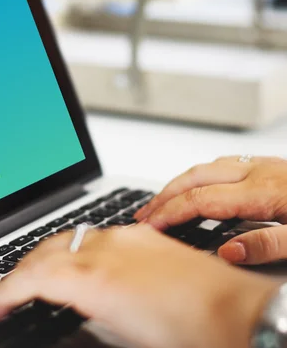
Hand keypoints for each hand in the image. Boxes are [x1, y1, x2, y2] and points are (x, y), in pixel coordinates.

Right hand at [0, 226, 276, 347]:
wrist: (239, 312)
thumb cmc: (190, 334)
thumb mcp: (120, 332)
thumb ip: (81, 310)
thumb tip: (60, 306)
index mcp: (94, 278)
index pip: (30, 278)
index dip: (2, 292)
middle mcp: (104, 248)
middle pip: (41, 253)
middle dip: (14, 274)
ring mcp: (123, 235)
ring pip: (64, 238)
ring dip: (40, 258)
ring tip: (27, 279)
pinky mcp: (140, 233)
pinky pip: (91, 235)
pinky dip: (70, 250)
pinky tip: (70, 262)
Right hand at [135, 156, 286, 264]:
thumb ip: (268, 246)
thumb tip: (228, 252)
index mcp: (263, 191)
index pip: (200, 199)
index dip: (169, 213)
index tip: (150, 226)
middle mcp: (259, 172)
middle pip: (195, 177)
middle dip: (164, 196)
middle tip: (144, 214)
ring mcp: (265, 166)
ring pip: (208, 168)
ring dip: (180, 184)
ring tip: (163, 201)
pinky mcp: (273, 167)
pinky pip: (224, 165)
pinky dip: (201, 176)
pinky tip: (200, 187)